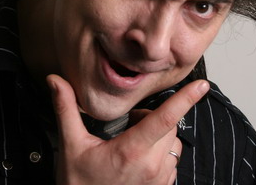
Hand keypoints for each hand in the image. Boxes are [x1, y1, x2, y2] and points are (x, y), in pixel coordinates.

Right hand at [47, 74, 208, 184]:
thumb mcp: (70, 146)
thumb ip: (66, 109)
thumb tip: (55, 80)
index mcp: (131, 151)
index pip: (165, 119)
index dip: (185, 100)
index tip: (201, 85)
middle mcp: (151, 166)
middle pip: (169, 127)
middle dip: (153, 119)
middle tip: (128, 128)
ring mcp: (159, 180)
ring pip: (173, 144)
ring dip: (159, 138)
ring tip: (131, 145)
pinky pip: (172, 162)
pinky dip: (160, 154)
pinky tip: (137, 162)